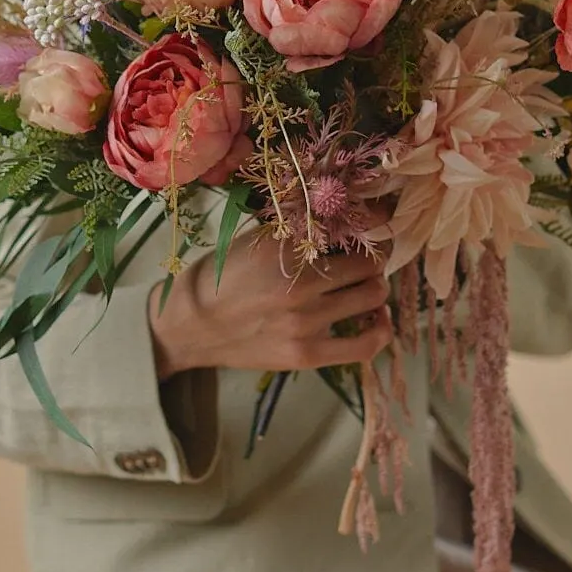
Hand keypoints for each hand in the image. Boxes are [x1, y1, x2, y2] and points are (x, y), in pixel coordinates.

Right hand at [147, 230, 393, 379]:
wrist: (188, 326)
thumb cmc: (219, 277)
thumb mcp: (253, 239)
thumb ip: (295, 229)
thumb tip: (342, 216)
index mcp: (284, 247)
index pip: (349, 227)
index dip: (374, 221)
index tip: (383, 218)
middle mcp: (300, 282)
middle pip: (370, 263)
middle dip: (375, 256)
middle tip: (371, 255)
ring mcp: (305, 321)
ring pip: (372, 296)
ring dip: (375, 287)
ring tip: (367, 284)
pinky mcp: (306, 354)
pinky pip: (364, 345)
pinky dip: (380, 329)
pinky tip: (378, 318)